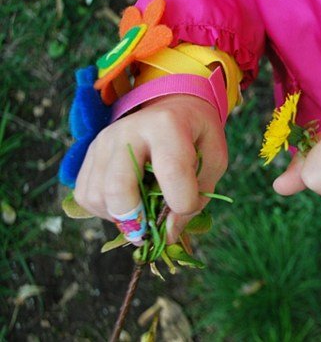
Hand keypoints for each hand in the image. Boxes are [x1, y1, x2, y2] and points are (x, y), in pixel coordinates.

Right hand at [74, 94, 227, 242]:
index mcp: (167, 125)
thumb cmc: (196, 136)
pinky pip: (86, 196)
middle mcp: (128, 130)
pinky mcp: (89, 154)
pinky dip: (105, 211)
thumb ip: (199, 196)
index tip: (186, 210)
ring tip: (143, 210)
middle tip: (152, 230)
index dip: (183, 203)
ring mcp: (103, 141)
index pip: (172, 172)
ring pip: (97, 197)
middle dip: (137, 220)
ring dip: (121, 217)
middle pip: (118, 188)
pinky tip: (128, 202)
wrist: (172, 108)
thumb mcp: (213, 159)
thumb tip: (168, 234)